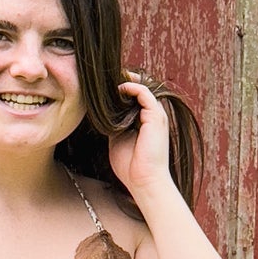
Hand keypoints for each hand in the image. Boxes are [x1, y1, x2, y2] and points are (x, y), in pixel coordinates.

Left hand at [107, 75, 173, 201]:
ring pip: (143, 87)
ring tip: (111, 79)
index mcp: (146, 120)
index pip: (135, 97)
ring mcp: (156, 115)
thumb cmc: (131, 167)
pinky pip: (144, 93)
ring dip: (127, 80)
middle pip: (140, 88)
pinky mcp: (156, 116)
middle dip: (124, 80)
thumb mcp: (116, 140)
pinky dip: (132, 87)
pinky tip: (119, 88)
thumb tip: (101, 113)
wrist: (144, 181)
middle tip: (106, 77)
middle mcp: (153, 115)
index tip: (106, 85)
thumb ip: (113, 125)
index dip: (122, 88)